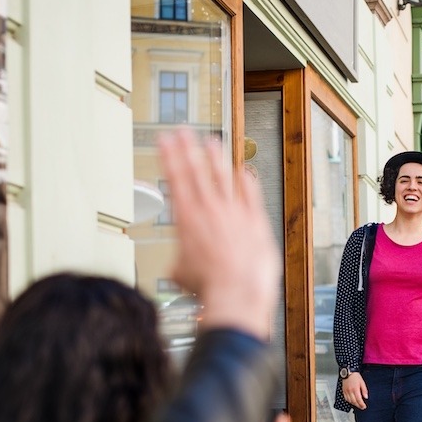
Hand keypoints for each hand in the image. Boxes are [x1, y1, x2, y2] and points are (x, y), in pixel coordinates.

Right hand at [157, 130, 279, 339]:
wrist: (237, 290)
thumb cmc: (209, 286)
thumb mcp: (180, 273)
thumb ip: (180, 262)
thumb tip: (179, 268)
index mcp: (187, 218)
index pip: (175, 178)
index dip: (169, 156)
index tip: (165, 140)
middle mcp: (210, 209)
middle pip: (197, 170)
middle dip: (188, 147)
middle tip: (183, 131)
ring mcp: (234, 212)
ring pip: (224, 177)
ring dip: (216, 158)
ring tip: (211, 142)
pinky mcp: (256, 221)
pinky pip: (251, 194)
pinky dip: (247, 182)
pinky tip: (245, 172)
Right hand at [341, 372, 367, 410]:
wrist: (348, 372)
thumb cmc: (355, 376)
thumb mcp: (362, 382)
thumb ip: (364, 390)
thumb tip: (366, 397)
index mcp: (355, 389)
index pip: (359, 399)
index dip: (361, 404)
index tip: (364, 406)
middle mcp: (350, 391)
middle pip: (354, 401)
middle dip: (358, 406)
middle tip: (362, 407)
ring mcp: (346, 391)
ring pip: (349, 401)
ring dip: (354, 404)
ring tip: (358, 405)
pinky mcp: (343, 391)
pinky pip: (346, 398)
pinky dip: (349, 401)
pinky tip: (352, 401)